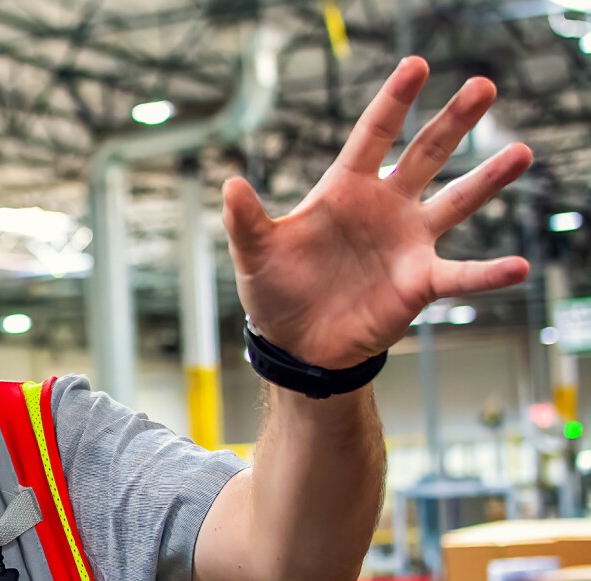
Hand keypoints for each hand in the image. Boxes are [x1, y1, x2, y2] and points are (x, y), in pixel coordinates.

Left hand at [224, 56, 532, 369]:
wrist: (297, 344)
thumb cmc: (275, 291)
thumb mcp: (255, 252)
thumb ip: (245, 218)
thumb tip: (228, 185)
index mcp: (345, 190)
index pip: (373, 135)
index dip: (393, 102)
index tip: (416, 66)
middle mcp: (384, 207)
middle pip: (425, 154)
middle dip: (453, 121)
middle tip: (484, 86)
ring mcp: (407, 242)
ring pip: (456, 202)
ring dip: (488, 179)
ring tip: (522, 152)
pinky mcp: (420, 281)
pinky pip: (461, 274)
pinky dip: (489, 273)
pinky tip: (518, 266)